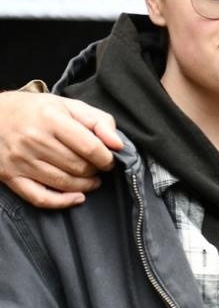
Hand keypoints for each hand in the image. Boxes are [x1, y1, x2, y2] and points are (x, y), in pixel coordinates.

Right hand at [0, 91, 120, 208]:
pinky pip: (39, 198)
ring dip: (85, 185)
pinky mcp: (9, 176)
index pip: (90, 147)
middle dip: (95, 170)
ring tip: (91, 179)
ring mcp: (19, 161)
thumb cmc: (35, 110)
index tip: (110, 159)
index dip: (107, 158)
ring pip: (64, 183)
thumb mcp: (68, 105)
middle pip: (78, 167)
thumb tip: (118, 144)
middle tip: (97, 167)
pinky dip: (62, 202)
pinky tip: (77, 197)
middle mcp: (33, 140)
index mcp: (50, 119)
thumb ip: (98, 121)